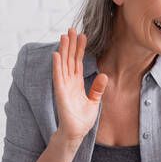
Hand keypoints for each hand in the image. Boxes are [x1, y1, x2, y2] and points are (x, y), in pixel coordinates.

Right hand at [51, 27, 107, 145]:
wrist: (76, 133)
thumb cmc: (82, 119)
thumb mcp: (94, 101)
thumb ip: (97, 88)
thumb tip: (104, 75)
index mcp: (77, 83)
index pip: (77, 62)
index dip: (80, 49)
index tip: (82, 35)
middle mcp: (69, 82)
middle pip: (69, 59)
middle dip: (71, 44)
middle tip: (72, 28)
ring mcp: (63, 86)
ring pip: (63, 64)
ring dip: (63, 50)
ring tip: (64, 35)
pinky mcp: (60, 92)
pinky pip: (58, 76)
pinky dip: (57, 65)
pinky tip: (56, 54)